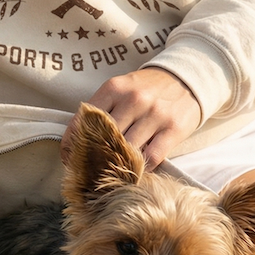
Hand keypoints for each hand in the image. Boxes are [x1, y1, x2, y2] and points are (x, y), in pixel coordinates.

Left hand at [62, 67, 201, 169]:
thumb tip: (77, 143)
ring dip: (118, 166)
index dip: (73, 142)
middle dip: (94, 158)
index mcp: (114, 88)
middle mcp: (134, 99)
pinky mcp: (174, 129)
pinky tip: (136, 171)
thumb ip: (102, 110)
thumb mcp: (121, 89)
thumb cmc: (146, 89)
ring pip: (128, 150)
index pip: (85, 120)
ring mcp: (155, 114)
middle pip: (106, 138)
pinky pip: (152, 157)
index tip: (68, 157)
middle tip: (88, 172)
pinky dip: (142, 168)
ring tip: (110, 176)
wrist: (187, 78)